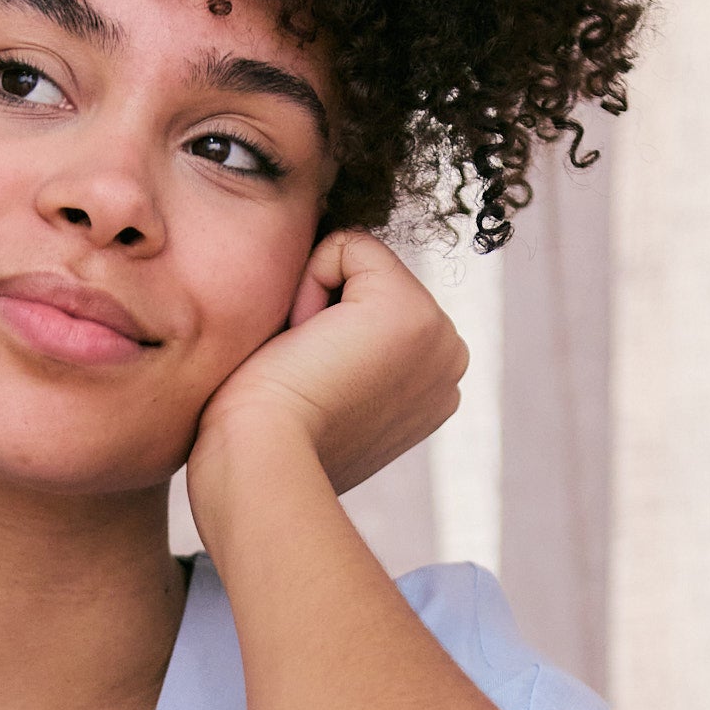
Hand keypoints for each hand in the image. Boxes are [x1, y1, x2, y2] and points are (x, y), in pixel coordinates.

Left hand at [189, 230, 468, 514]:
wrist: (260, 463)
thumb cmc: (264, 440)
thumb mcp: (324, 396)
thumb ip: (346, 359)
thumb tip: (322, 326)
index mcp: (432, 387)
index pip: (374, 311)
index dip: (324, 334)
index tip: (310, 387)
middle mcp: (449, 360)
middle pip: (371, 282)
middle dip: (325, 313)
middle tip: (305, 378)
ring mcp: (440, 336)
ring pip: (360, 266)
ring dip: (317, 304)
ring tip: (307, 366)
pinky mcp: (411, 310)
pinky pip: (348, 246)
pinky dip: (310, 280)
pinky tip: (305, 341)